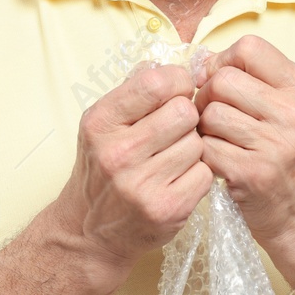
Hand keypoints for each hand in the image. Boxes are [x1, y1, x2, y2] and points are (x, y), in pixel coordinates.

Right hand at [58, 61, 214, 280]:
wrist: (89, 231)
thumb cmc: (102, 168)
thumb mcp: (103, 123)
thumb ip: (134, 90)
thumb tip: (172, 63)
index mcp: (101, 122)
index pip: (157, 82)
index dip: (178, 83)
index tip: (177, 94)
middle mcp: (117, 153)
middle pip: (185, 112)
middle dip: (187, 118)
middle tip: (176, 131)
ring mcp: (141, 184)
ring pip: (198, 144)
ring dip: (193, 148)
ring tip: (172, 158)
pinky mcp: (167, 209)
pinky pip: (205, 174)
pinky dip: (197, 175)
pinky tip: (178, 180)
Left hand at [191, 35, 294, 257]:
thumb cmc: (285, 153)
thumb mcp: (283, 107)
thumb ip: (248, 78)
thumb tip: (199, 61)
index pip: (249, 47)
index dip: (223, 60)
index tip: (217, 80)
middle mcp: (293, 113)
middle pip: (223, 80)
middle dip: (207, 96)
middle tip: (213, 116)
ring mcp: (274, 145)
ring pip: (210, 113)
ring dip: (203, 127)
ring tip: (217, 139)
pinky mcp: (252, 173)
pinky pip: (206, 147)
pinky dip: (204, 153)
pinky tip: (218, 160)